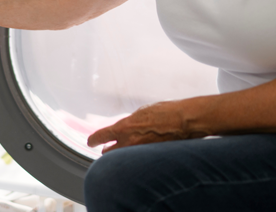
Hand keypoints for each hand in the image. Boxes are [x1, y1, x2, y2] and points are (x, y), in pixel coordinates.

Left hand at [86, 100, 203, 153]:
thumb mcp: (142, 112)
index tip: (91, 142)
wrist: (184, 121)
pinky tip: (140, 155)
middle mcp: (129, 142)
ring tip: (123, 153)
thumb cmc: (165, 112)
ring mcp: (140, 152)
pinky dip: (136, 158)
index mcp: (124, 127)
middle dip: (107, 151)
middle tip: (107, 149)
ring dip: (121, 156)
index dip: (93, 140)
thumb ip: (130, 122)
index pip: (100, 137)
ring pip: (122, 160)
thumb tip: (125, 128)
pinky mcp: (150, 159)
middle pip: (108, 153)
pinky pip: (137, 161)